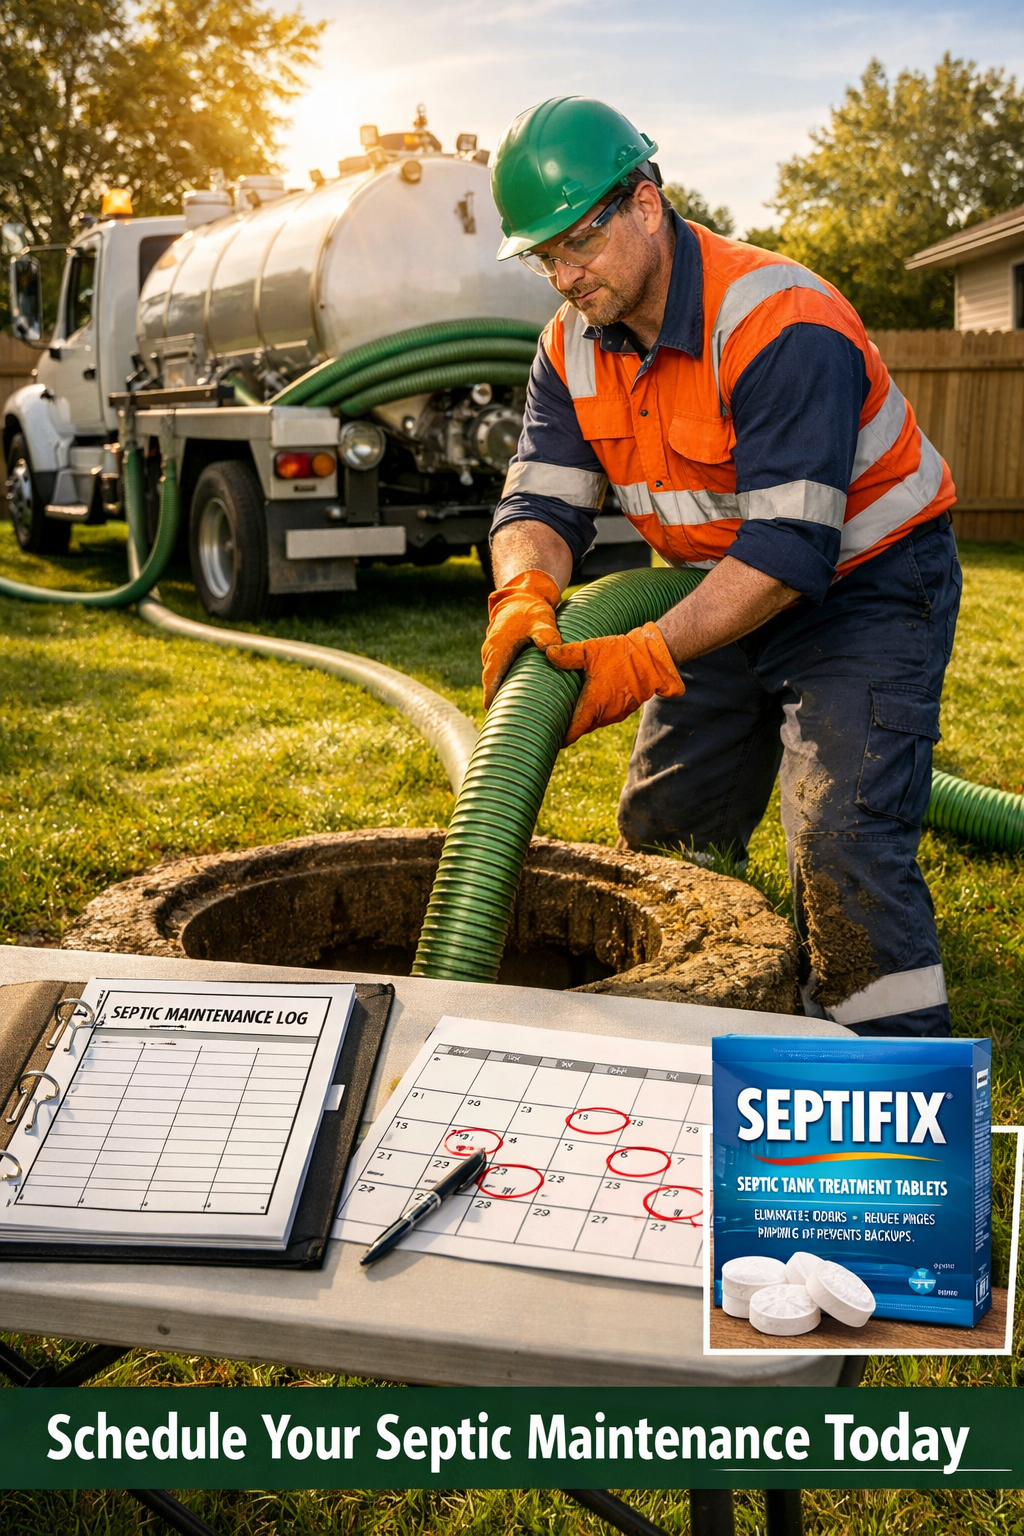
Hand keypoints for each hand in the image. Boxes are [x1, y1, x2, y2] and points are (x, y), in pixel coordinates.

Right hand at [482, 569, 562, 706]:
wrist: (522, 596)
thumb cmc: (531, 609)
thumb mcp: (541, 620)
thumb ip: (547, 635)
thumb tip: (553, 650)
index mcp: (498, 649)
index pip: (491, 679)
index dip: (492, 698)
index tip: (495, 717)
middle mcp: (491, 653)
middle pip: (490, 684)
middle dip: (496, 702)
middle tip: (506, 725)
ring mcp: (493, 654)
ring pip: (494, 679)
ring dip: (500, 694)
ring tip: (511, 717)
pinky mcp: (499, 654)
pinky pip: (498, 674)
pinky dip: (504, 685)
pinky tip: (516, 699)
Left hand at [545, 622, 684, 745]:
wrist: (653, 657)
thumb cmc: (621, 653)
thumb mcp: (591, 650)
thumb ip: (568, 654)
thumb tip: (546, 652)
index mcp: (594, 704)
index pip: (574, 731)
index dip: (562, 738)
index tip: (548, 739)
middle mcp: (605, 714)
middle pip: (582, 727)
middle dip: (569, 727)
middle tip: (552, 724)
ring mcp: (617, 713)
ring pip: (594, 721)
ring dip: (583, 719)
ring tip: (567, 715)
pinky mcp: (626, 708)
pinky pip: (605, 715)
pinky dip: (596, 713)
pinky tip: (588, 703)